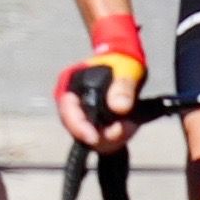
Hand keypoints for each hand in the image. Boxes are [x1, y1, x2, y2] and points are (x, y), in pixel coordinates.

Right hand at [53, 18, 147, 150]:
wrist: (127, 64)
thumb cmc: (123, 61)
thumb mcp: (126, 70)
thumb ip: (123, 87)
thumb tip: (119, 108)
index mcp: (70, 84)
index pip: (67, 110)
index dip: (78, 127)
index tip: (94, 138)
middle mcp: (71, 102)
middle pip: (78, 129)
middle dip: (102, 135)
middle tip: (126, 128)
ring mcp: (81, 114)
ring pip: (91, 137)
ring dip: (112, 137)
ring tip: (132, 125)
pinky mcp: (94, 124)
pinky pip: (101, 137)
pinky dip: (116, 136)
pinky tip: (129, 126)